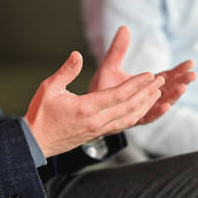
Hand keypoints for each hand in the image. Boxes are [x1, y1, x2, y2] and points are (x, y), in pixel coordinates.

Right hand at [24, 51, 164, 157]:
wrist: (35, 142)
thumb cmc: (40, 114)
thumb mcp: (48, 88)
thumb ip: (66, 71)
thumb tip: (77, 55)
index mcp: (86, 108)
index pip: (118, 94)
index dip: (137, 83)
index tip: (150, 74)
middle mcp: (96, 121)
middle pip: (129, 106)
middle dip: (147, 92)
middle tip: (161, 80)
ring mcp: (98, 130)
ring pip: (128, 118)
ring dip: (145, 105)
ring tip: (157, 93)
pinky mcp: (97, 134)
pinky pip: (122, 125)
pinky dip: (135, 116)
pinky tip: (141, 109)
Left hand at [90, 26, 194, 124]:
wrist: (86, 108)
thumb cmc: (100, 88)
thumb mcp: (110, 66)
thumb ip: (118, 49)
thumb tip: (124, 27)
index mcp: (145, 85)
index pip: (166, 77)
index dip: (178, 71)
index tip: (190, 63)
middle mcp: (146, 98)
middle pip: (168, 90)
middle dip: (181, 82)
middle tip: (192, 75)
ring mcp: (141, 110)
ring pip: (162, 103)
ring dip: (173, 96)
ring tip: (183, 87)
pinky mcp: (133, 120)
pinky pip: (148, 116)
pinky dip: (158, 111)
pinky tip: (166, 104)